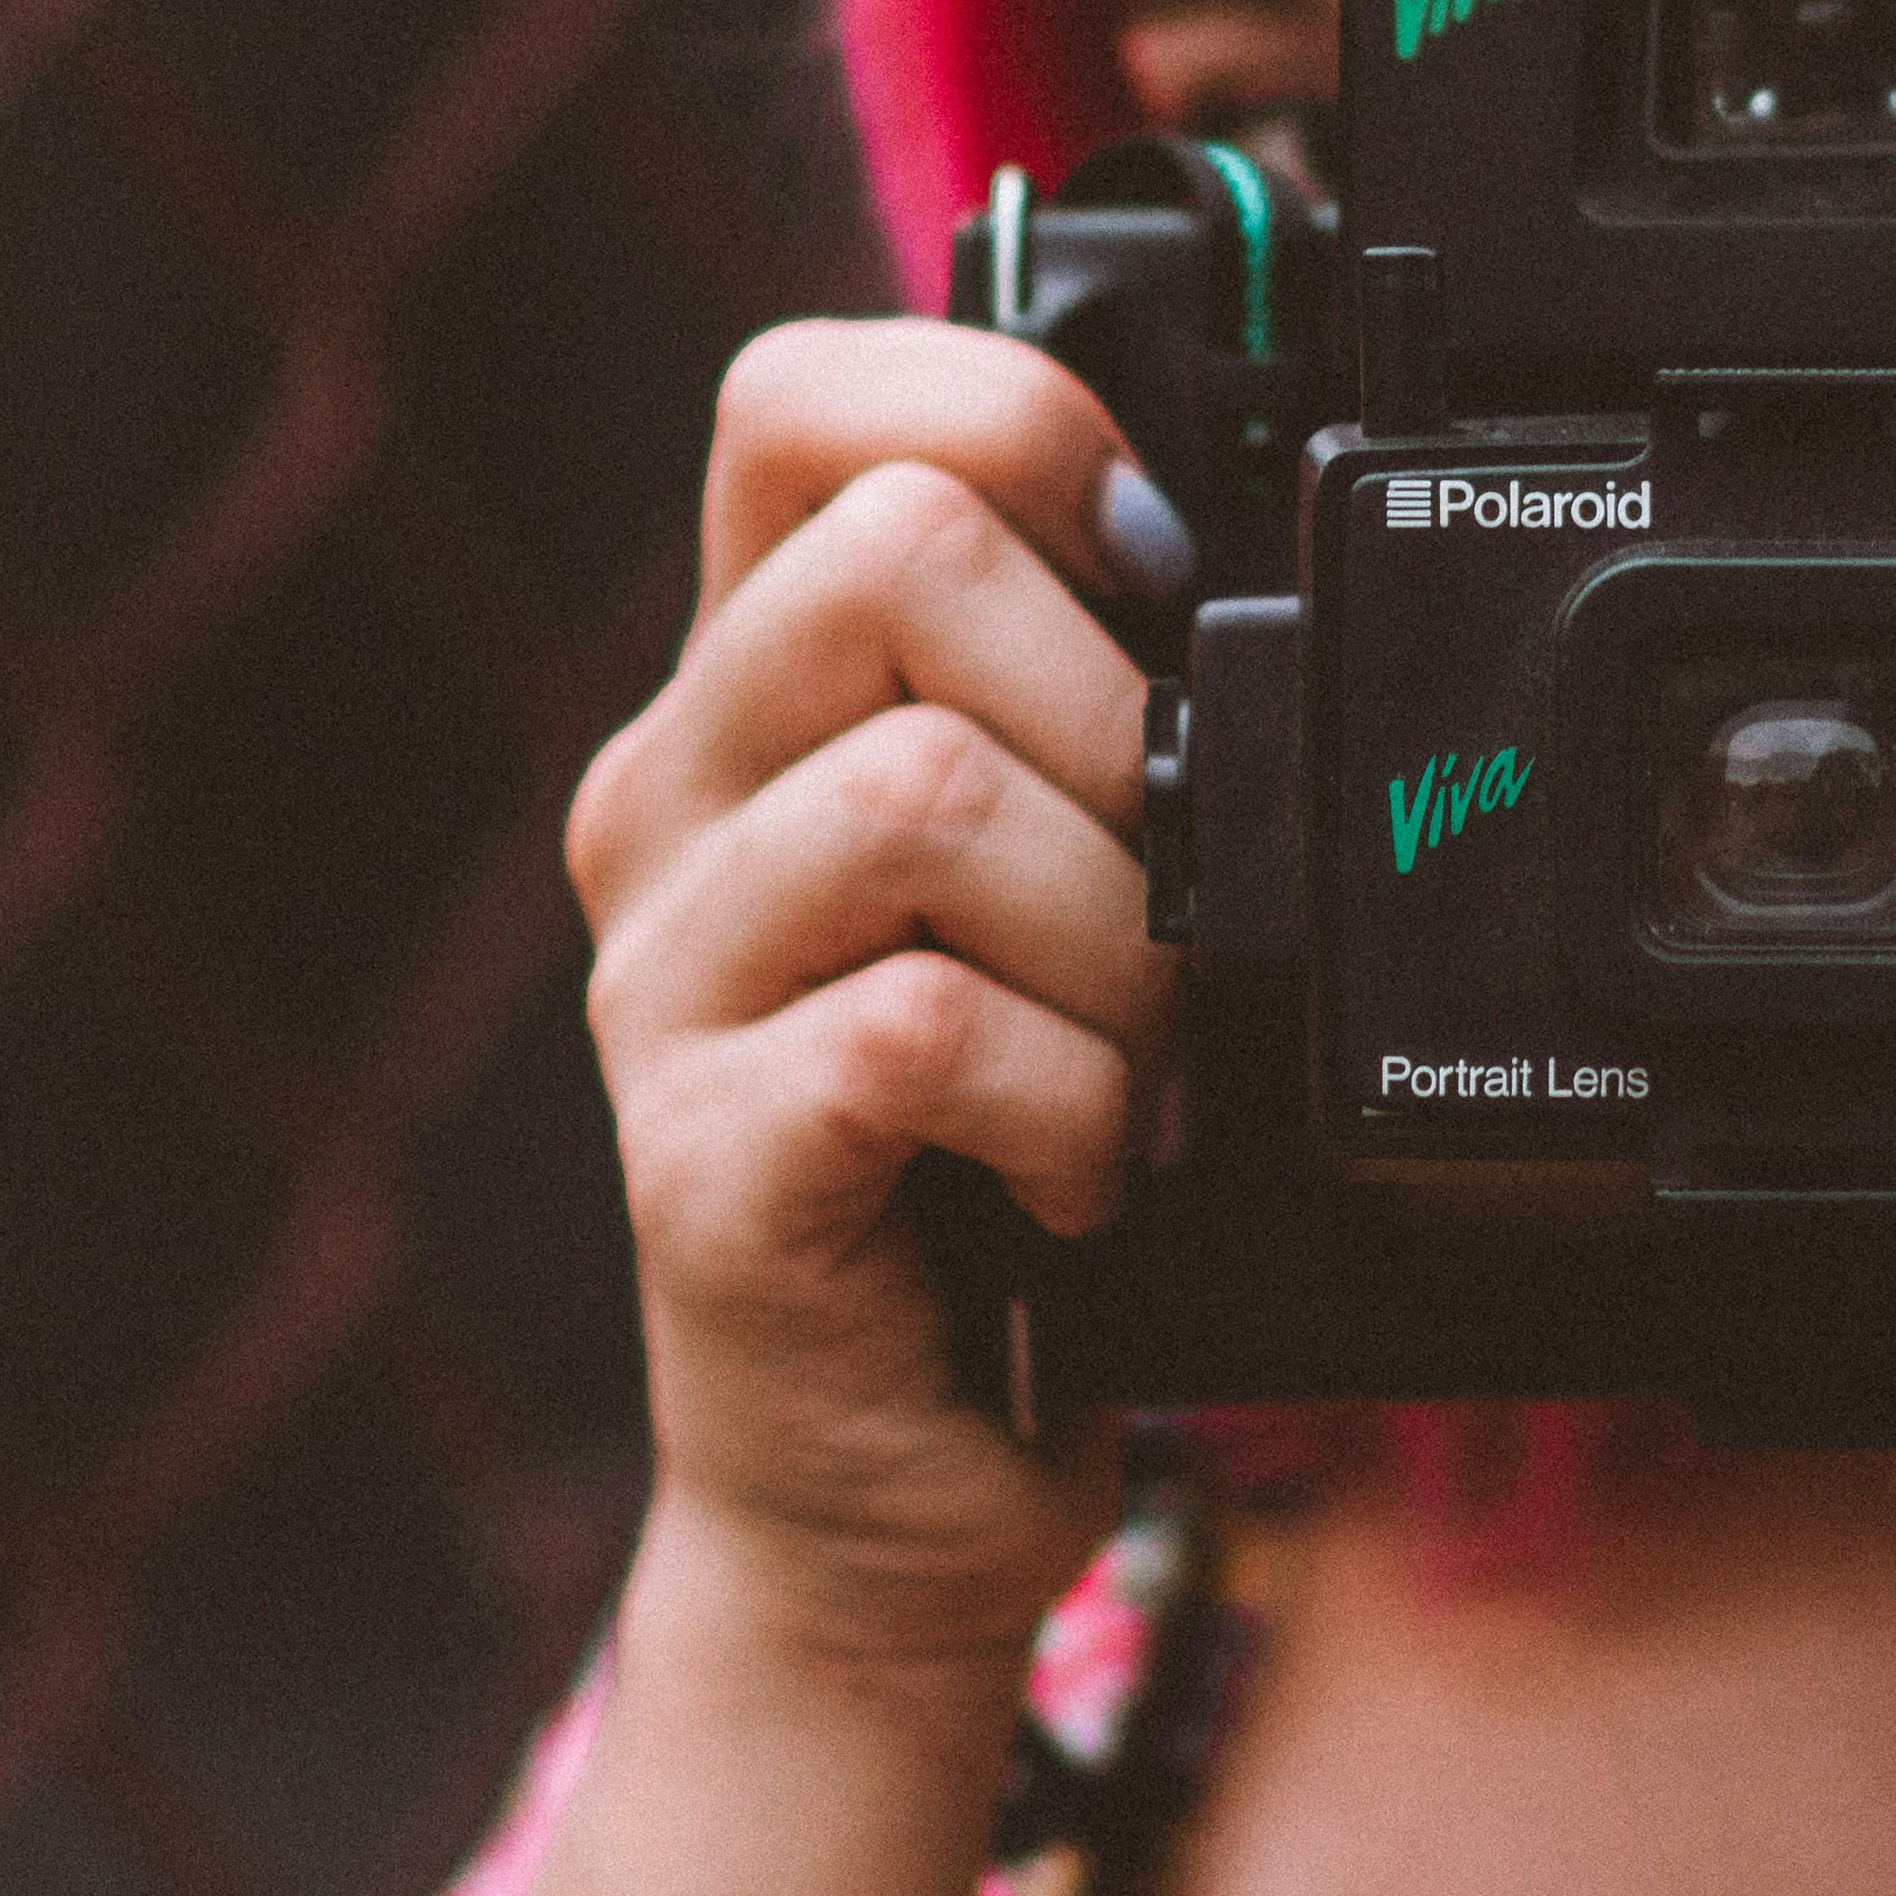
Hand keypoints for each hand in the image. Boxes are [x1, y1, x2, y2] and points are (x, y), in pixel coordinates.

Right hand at [561, 318, 1182, 1704]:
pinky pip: (925, 1028)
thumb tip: (1229, 552)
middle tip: (1160, 891)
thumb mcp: (1047, 884)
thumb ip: (1077, 708)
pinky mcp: (704, 1161)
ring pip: (924, 792)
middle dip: (1108, 714)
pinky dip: (1069, 1102)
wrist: (884, 1493)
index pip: (803, 402)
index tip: (1140, 569)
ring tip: (1130, 1060)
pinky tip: (1075, 1169)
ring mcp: (666, 982)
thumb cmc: (1000, 1166)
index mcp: (754, 696)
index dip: (1006, 418)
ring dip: (1112, 938)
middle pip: (897, 557)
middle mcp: (674, 804)